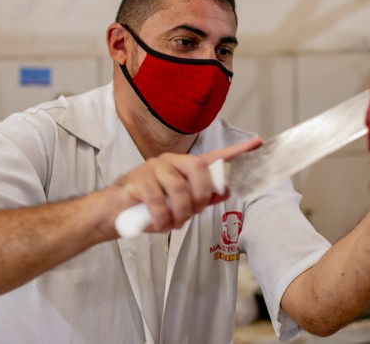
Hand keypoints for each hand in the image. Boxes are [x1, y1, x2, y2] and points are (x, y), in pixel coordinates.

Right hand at [116, 138, 261, 231]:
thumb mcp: (177, 206)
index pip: (213, 157)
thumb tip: (226, 191)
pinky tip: (158, 224)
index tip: (258, 144)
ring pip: (179, 188)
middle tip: (192, 213)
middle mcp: (169, 162)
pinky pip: (158, 200)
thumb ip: (200, 198)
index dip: (236, 152)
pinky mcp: (137, 180)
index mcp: (182, 166)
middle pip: (199, 170)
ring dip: (180, 213)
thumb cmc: (147, 208)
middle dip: (202, 196)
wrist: (111, 214)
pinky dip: (162, 218)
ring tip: (173, 224)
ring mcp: (152, 168)